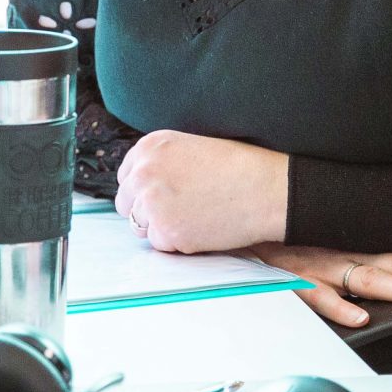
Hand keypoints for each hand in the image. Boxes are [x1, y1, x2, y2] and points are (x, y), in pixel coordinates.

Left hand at [114, 130, 287, 253]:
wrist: (264, 189)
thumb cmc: (239, 166)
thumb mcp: (192, 147)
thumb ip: (162, 162)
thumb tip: (143, 185)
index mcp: (151, 146)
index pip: (126, 176)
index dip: (144, 189)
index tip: (163, 194)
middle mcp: (144, 172)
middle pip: (126, 202)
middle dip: (146, 210)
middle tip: (179, 210)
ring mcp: (152, 204)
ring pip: (140, 226)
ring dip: (161, 226)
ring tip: (194, 216)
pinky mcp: (166, 232)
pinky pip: (160, 244)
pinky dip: (177, 242)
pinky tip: (202, 228)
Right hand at [248, 244, 391, 329]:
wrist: (234, 221)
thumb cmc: (277, 240)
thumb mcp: (319, 247)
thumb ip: (348, 267)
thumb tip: (382, 287)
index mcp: (351, 251)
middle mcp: (340, 256)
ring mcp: (317, 268)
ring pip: (366, 278)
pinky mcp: (291, 279)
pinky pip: (317, 295)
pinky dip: (339, 307)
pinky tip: (359, 318)